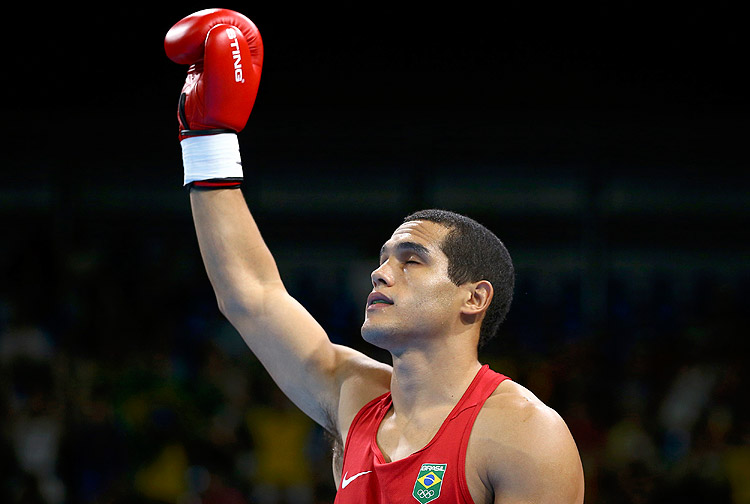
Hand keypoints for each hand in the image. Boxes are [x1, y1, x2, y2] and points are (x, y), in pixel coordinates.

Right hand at [165, 9, 262, 187]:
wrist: (203, 127)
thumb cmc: (220, 105)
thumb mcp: (225, 74)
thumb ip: (224, 45)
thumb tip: (218, 29)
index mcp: (250, 58)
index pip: (241, 25)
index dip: (223, 20)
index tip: (208, 29)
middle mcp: (237, 57)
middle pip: (220, 24)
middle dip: (203, 25)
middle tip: (191, 36)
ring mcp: (219, 60)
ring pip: (205, 32)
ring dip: (192, 34)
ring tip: (184, 48)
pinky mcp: (201, 65)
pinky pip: (194, 45)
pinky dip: (185, 45)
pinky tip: (179, 54)